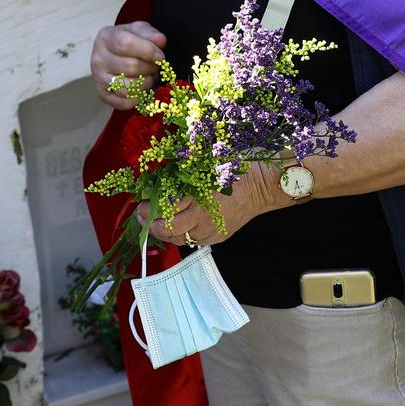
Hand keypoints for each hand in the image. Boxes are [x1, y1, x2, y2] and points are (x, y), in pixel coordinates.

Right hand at [91, 22, 166, 109]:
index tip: (160, 56)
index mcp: (106, 37)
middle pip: (131, 67)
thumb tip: (160, 40)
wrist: (113, 54)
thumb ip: (150, 33)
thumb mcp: (138, 30)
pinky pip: (125, 103)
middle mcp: (98, 58)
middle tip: (155, 66)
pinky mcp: (103, 95)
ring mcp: (98, 79)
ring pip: (129, 87)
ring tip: (148, 76)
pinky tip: (141, 88)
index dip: (148, 51)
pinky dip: (139, 97)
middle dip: (150, 68)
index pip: (126, 44)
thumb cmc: (128, 41)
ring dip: (147, 83)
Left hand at [143, 165, 278, 246]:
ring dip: (164, 233)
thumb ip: (185, 174)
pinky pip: (194, 241)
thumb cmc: (238, 168)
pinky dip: (181, 236)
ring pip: (180, 238)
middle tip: (141, 215)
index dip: (150, 207)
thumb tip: (161, 179)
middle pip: (170, 227)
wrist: (263, 185)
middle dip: (151, 223)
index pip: (167, 206)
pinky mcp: (218, 236)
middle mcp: (204, 216)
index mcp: (200, 194)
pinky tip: (175, 229)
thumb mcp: (208, 165)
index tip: (141, 202)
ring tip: (154, 224)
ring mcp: (212, 229)